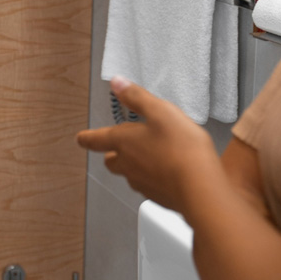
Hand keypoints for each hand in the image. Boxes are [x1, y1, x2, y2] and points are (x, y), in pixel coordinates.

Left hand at [76, 76, 221, 215]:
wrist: (199, 187)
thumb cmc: (181, 147)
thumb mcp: (160, 111)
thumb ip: (136, 97)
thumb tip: (116, 83)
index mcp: (123, 142)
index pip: (96, 140)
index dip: (87, 137)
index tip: (81, 138)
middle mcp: (127, 165)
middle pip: (111, 161)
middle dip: (112, 153)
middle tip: (118, 147)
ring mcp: (141, 183)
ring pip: (129, 173)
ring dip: (134, 164)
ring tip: (149, 155)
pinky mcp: (157, 196)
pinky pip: (148, 185)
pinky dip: (152, 177)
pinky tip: (167, 171)